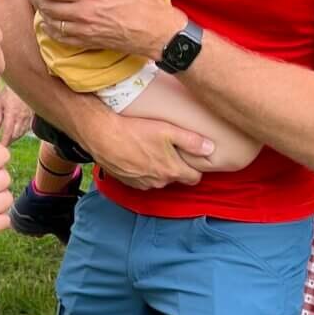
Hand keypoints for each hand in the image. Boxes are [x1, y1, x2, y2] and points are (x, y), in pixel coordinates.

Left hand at [0, 87, 33, 145]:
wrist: (23, 83)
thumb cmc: (8, 92)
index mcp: (12, 112)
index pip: (8, 131)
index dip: (5, 141)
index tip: (1, 146)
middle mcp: (21, 116)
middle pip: (16, 135)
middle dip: (10, 141)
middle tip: (3, 144)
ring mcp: (28, 116)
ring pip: (22, 132)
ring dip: (15, 138)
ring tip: (8, 140)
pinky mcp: (31, 115)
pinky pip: (27, 128)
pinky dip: (21, 132)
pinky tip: (16, 133)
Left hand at [21, 0, 182, 61]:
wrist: (155, 32)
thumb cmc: (145, 0)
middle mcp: (82, 11)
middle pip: (45, 3)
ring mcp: (83, 29)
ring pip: (50, 20)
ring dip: (40, 10)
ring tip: (35, 0)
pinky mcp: (87, 41)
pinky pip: (60, 36)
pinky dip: (50, 29)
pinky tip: (47, 22)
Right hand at [83, 112, 213, 189]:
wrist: (102, 136)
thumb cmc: (135, 131)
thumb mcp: (168, 130)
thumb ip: (191, 141)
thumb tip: (210, 148)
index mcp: (171, 171)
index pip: (194, 178)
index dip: (195, 167)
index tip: (192, 157)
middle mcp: (158, 182)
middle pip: (176, 178)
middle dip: (176, 167)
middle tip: (172, 150)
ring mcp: (142, 184)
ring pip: (158, 179)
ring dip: (158, 169)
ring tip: (153, 150)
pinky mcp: (127, 182)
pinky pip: (142, 179)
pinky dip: (143, 171)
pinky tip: (138, 155)